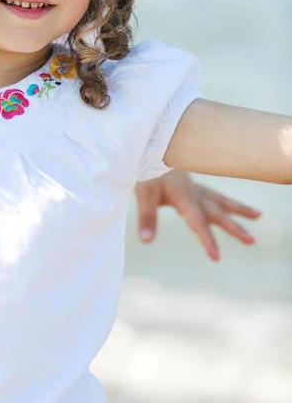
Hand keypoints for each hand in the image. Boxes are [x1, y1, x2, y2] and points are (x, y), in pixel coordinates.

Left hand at [134, 170, 260, 260]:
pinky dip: (224, 202)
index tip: (217, 257)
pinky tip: (228, 207)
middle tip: (252, 241)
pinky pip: (212, 195)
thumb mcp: (142, 192)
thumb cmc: (143, 169)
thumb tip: (146, 241)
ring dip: (238, 209)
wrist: (146, 145)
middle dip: (234, 227)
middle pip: (216, 212)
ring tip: (258, 215)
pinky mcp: (190, 184)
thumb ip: (146, 217)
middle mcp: (193, 191)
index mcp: (184, 195)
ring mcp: (194, 187)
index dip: (207, 239)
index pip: (198, 221)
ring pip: (220, 200)